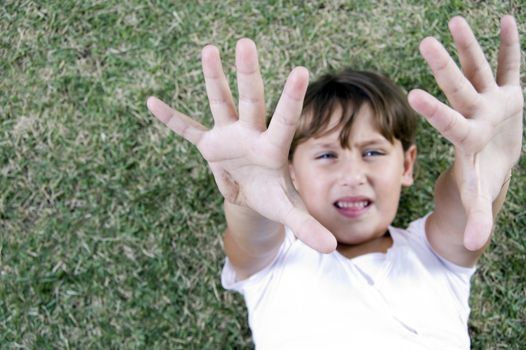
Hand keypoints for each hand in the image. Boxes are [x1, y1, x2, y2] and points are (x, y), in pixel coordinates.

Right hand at [147, 39, 336, 252]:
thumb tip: (332, 247)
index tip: (301, 70)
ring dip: (214, 79)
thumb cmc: (275, 197)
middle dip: (247, 75)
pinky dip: (172, 119)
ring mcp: (230, 136)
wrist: (255, 195)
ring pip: (221, 103)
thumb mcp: (289, 211)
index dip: (291, 98)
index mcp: (273, 148)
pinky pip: (188, 130)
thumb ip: (308, 226)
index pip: (285, 120)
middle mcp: (252, 134)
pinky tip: (152, 102)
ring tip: (209, 50)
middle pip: (251, 101)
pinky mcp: (210, 145)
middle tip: (246, 44)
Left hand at [408, 16, 522, 250]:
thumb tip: (469, 247)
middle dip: (444, 66)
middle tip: (425, 41)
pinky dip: (510, 46)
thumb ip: (475, 218)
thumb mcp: (479, 196)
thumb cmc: (481, 178)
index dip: (433, 111)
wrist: (492, 160)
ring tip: (454, 19)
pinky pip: (510, 66)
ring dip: (470, 45)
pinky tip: (506, 20)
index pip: (447, 122)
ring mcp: (490, 102)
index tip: (411, 94)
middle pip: (458, 88)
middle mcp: (474, 114)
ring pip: (478, 69)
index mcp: (465, 137)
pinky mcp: (509, 94)